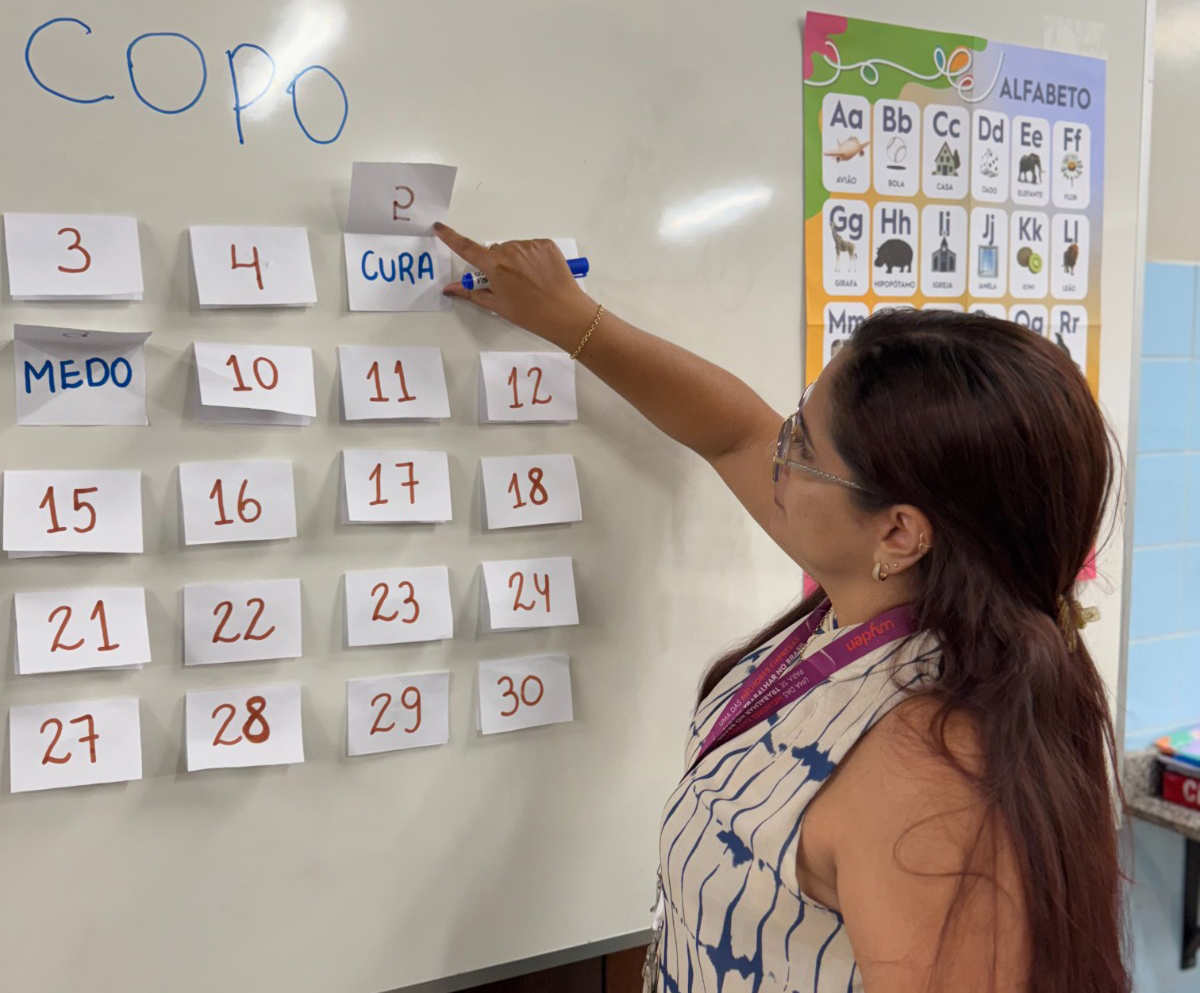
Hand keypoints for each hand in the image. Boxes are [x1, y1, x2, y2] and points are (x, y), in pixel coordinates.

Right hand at [435, 224, 597, 344]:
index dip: (451, 237)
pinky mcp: (545, 244)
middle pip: (494, 251)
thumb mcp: (497, 305)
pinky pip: (530, 247)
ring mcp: (530, 245)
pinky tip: (538, 274)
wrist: (565, 313)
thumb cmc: (530, 314)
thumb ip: (471, 292)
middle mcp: (511, 250)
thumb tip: (449, 289)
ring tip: (527, 281)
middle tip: (507, 283)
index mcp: (495, 266)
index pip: (466, 248)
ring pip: (513, 249)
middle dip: (495, 263)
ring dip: (514, 260)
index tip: (440, 227)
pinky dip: (530, 258)